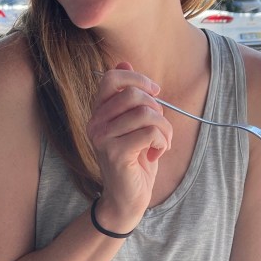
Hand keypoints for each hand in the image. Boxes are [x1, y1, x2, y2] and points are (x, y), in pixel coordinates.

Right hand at [87, 63, 172, 230]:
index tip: (155, 92)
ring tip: (162, 142)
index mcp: (98, 113)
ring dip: (164, 128)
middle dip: (157, 109)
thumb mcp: (134, 125)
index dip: (136, 79)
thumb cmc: (134, 161)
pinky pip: (149, 132)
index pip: (111, 79)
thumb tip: (123, 61)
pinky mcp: (115, 153)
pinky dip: (162, 141)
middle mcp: (95, 124)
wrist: (127, 199)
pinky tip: (157, 153)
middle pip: (133, 95)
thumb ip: (129, 97)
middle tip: (160, 127)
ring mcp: (102, 139)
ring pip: (145, 114)